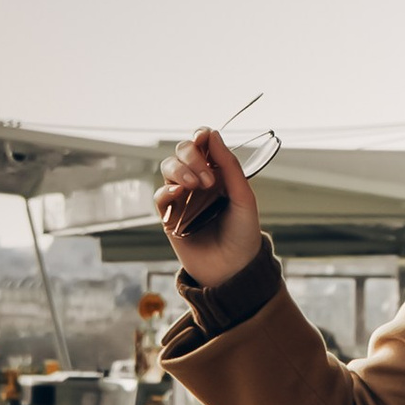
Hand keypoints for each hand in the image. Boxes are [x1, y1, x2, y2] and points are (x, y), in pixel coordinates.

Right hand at [155, 127, 264, 287]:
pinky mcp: (170, 216)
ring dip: (179, 170)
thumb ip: (229, 165)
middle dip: (191, 156)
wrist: (233, 270)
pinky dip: (167, 190)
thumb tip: (212, 134)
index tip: (203, 138)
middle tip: (207, 178)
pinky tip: (179, 193)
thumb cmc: (243, 234)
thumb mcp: (243, 197)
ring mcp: (183, 198)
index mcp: (218, 173)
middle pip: (182, 151)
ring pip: (168, 168)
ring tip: (194, 185)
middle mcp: (198, 182)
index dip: (201, 137)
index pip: (203, 144)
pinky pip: (160, 196)